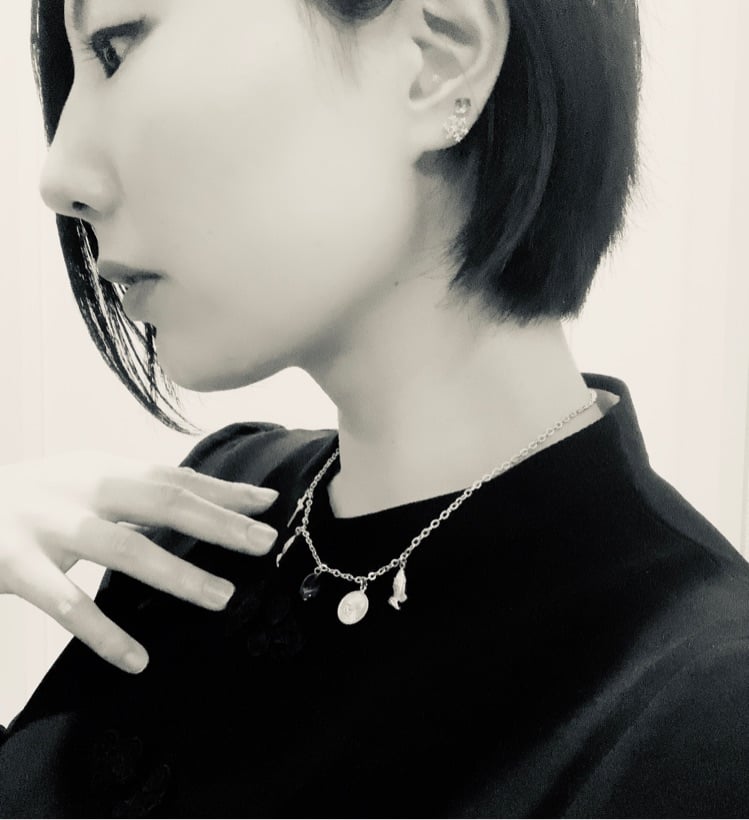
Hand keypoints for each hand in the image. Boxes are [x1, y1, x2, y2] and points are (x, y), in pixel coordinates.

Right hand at [0, 451, 279, 673]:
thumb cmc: (34, 498)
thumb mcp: (86, 481)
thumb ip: (138, 491)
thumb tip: (205, 500)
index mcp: (103, 467)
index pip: (175, 479)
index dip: (223, 492)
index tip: (269, 504)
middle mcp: (81, 488)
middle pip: (162, 503)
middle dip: (218, 523)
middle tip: (263, 544)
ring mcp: (48, 524)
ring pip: (123, 550)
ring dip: (177, 574)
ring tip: (221, 597)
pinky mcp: (15, 564)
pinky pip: (67, 604)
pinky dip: (104, 633)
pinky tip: (137, 658)